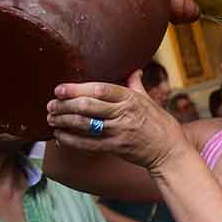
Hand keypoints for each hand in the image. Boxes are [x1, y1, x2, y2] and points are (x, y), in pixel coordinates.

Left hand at [47, 71, 189, 172]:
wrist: (169, 151)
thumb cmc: (160, 124)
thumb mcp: (149, 101)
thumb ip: (135, 85)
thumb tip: (133, 69)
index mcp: (131, 99)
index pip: (100, 90)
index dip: (77, 89)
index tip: (60, 89)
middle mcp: (123, 114)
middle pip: (88, 107)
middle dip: (65, 105)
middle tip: (51, 104)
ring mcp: (118, 132)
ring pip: (84, 125)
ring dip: (64, 121)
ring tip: (51, 118)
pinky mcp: (115, 148)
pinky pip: (87, 144)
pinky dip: (70, 140)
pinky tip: (60, 136)